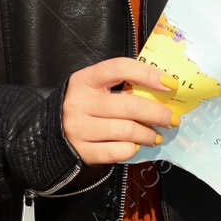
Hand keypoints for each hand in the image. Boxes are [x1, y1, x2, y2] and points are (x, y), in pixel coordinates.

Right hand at [62, 57, 180, 164]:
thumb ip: (120, 84)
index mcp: (86, 79)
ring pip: (127, 131)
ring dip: (149, 134)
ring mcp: (79, 128)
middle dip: (158, 113)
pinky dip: (132, 149)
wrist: (48, 132)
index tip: (171, 84)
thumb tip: (162, 90)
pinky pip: (116, 151)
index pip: (120, 68)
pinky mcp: (82, 151)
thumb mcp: (93, 87)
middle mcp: (80, 102)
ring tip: (157, 136)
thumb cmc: (82, 105)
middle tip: (172, 119)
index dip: (148, 74)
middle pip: (130, 105)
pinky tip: (136, 146)